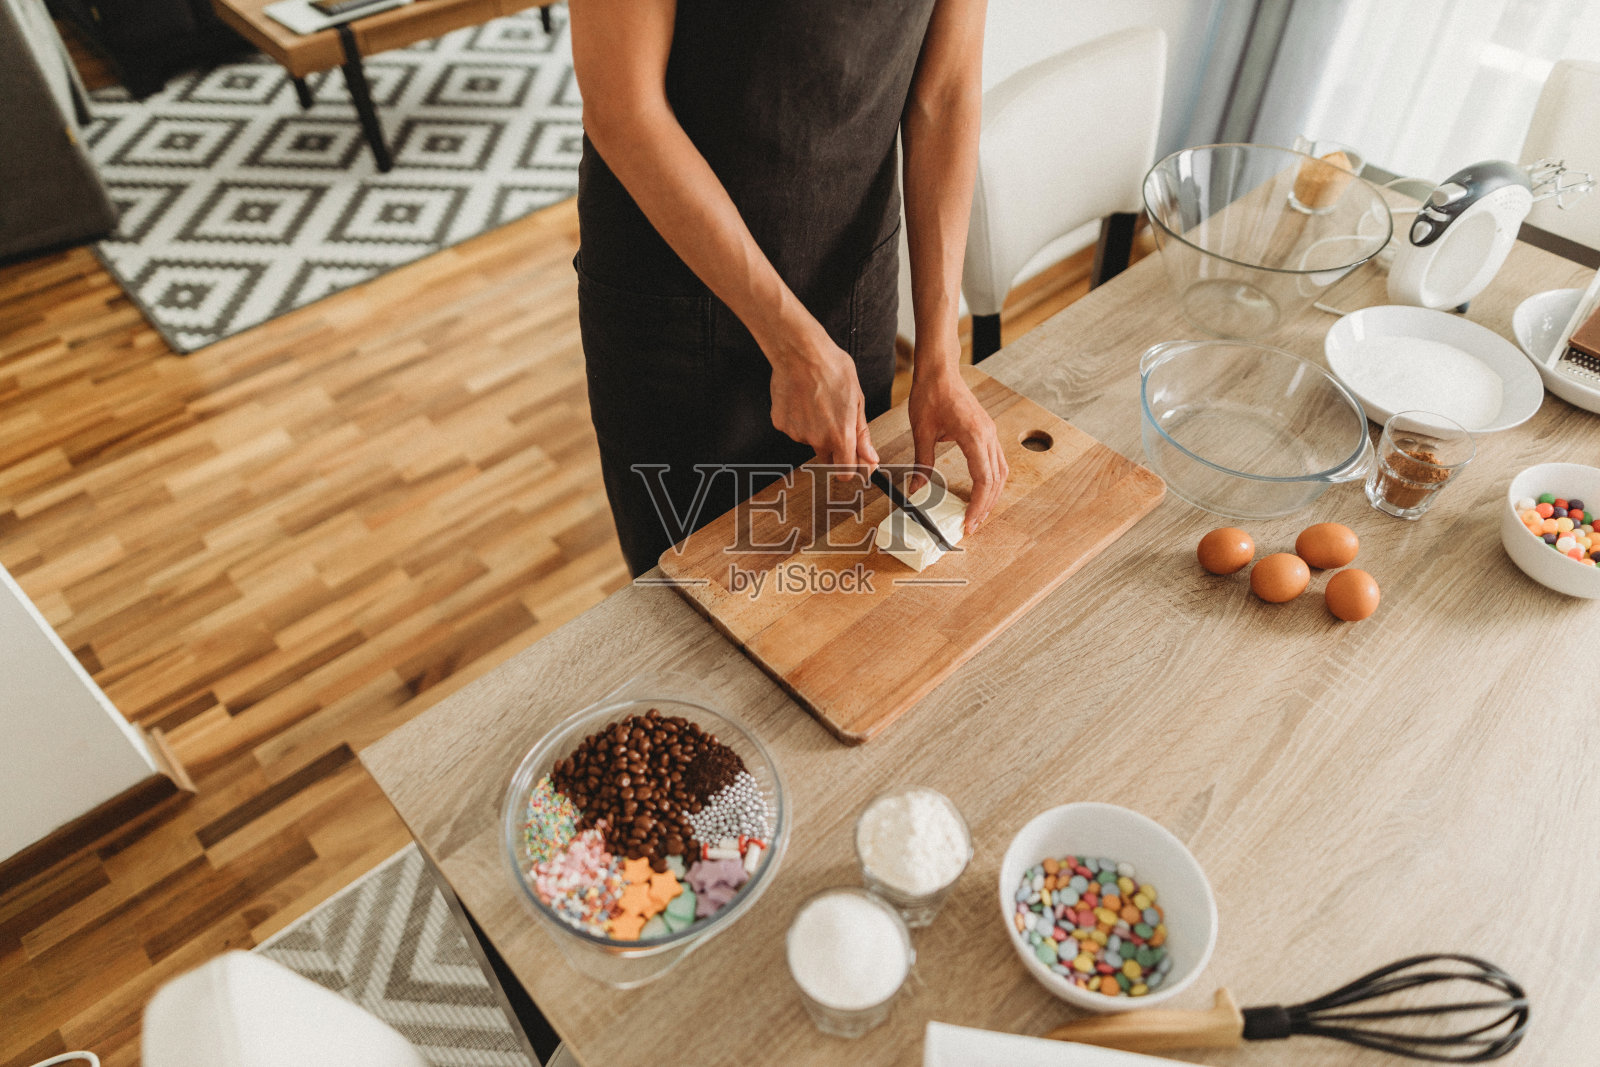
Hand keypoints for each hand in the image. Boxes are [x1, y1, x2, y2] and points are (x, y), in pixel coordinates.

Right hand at [768, 325, 878, 477]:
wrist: (801, 352)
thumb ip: (862, 435)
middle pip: (827, 458)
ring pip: (810, 440)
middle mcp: (816, 440)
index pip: (845, 473)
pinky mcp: (781, 424)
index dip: (851, 468)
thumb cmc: (833, 369)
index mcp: (840, 436)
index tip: (854, 460)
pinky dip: (799, 419)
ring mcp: (796, 433)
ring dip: (815, 429)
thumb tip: (870, 459)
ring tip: (818, 401)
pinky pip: (794, 428)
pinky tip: (802, 399)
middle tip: (836, 421)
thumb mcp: (857, 400)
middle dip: (834, 448)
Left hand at [908, 363, 1008, 534]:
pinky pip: (996, 461)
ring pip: (1000, 471)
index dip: (978, 505)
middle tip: (971, 525)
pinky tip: (981, 490)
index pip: (983, 479)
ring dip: (992, 495)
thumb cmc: (931, 394)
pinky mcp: (987, 431)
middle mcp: (988, 435)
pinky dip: (991, 480)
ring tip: (978, 513)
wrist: (940, 371)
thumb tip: (916, 489)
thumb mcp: (922, 431)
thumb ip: (922, 463)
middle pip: (996, 480)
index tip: (968, 523)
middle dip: (986, 506)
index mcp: (974, 435)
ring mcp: (990, 433)